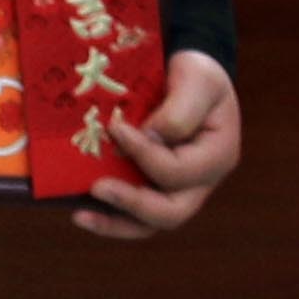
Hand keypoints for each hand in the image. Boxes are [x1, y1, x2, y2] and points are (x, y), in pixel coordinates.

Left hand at [74, 49, 242, 240]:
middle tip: (97, 187)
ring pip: (151, 222)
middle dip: (132, 202)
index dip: (145, 154)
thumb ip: (180, 110)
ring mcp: (177, 188)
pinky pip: (134, 215)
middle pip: (171, 211)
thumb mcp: (199, 80)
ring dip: (115, 222)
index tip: (116, 127)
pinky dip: (110, 217)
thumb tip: (150, 137)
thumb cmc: (197, 76)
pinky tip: (80, 212)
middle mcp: (200, 181)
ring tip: (80, 214)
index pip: (179, 170)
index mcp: (218, 157)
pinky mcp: (153, 186)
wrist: (189, 76)